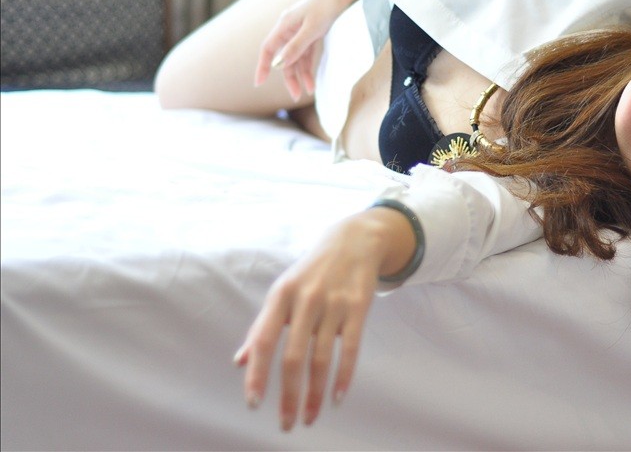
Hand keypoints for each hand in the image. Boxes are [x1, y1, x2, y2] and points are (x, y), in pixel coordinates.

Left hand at [234, 207, 415, 429]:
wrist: (354, 240)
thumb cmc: (311, 272)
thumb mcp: (282, 292)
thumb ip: (262, 326)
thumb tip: (239, 361)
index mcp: (280, 296)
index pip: (263, 340)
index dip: (257, 373)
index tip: (253, 404)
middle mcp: (305, 300)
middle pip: (294, 356)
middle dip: (288, 395)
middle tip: (286, 424)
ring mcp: (334, 303)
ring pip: (322, 358)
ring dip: (315, 393)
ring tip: (309, 418)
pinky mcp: (359, 306)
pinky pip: (351, 348)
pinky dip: (344, 376)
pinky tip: (338, 398)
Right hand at [254, 0, 338, 101]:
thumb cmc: (326, 7)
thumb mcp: (312, 29)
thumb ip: (296, 47)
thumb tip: (279, 64)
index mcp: (284, 24)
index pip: (267, 49)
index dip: (262, 66)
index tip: (258, 83)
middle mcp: (289, 28)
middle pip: (283, 57)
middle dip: (289, 77)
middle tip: (295, 96)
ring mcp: (300, 31)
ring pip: (296, 57)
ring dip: (302, 74)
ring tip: (310, 91)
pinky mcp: (312, 33)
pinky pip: (306, 53)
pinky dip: (309, 66)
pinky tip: (312, 80)